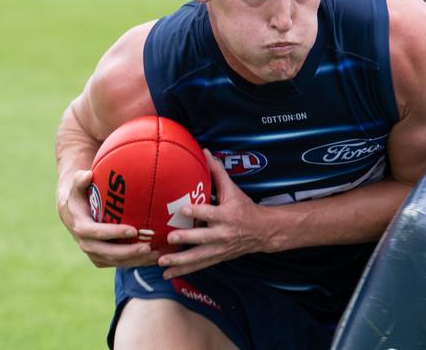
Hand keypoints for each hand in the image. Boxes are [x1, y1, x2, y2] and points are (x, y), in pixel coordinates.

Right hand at [58, 169, 158, 267]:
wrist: (72, 215)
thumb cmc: (79, 197)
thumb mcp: (76, 188)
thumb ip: (80, 180)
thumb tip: (87, 174)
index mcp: (81, 228)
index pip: (98, 233)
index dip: (114, 233)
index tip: (133, 229)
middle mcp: (87, 244)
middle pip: (109, 252)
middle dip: (129, 252)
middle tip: (148, 247)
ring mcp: (94, 254)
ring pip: (117, 261)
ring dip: (136, 260)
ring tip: (156, 255)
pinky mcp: (102, 259)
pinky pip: (120, 264)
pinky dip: (137, 262)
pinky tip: (154, 258)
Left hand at [158, 150, 268, 278]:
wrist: (262, 232)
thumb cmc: (244, 207)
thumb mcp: (233, 189)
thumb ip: (218, 172)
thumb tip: (205, 151)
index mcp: (227, 215)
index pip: (211, 213)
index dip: (198, 211)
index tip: (183, 208)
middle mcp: (223, 234)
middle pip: (203, 238)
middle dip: (187, 238)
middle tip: (170, 238)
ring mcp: (219, 249)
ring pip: (199, 257)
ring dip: (180, 261)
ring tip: (162, 261)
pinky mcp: (217, 258)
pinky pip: (199, 266)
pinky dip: (183, 271)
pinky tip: (167, 274)